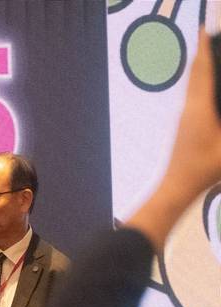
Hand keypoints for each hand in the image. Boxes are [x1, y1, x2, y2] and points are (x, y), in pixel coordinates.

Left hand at [128, 32, 220, 248]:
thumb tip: (220, 109)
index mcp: (200, 109)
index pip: (203, 73)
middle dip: (203, 54)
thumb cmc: (204, 170)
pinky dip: (200, 83)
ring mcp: (184, 118)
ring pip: (192, 86)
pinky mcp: (184, 127)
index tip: (205, 31)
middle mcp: (188, 109)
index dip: (205, 50)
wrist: (175, 189)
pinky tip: (206, 86)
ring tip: (209, 54)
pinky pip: (193, 96)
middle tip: (209, 35)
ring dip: (201, 68)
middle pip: (195, 75)